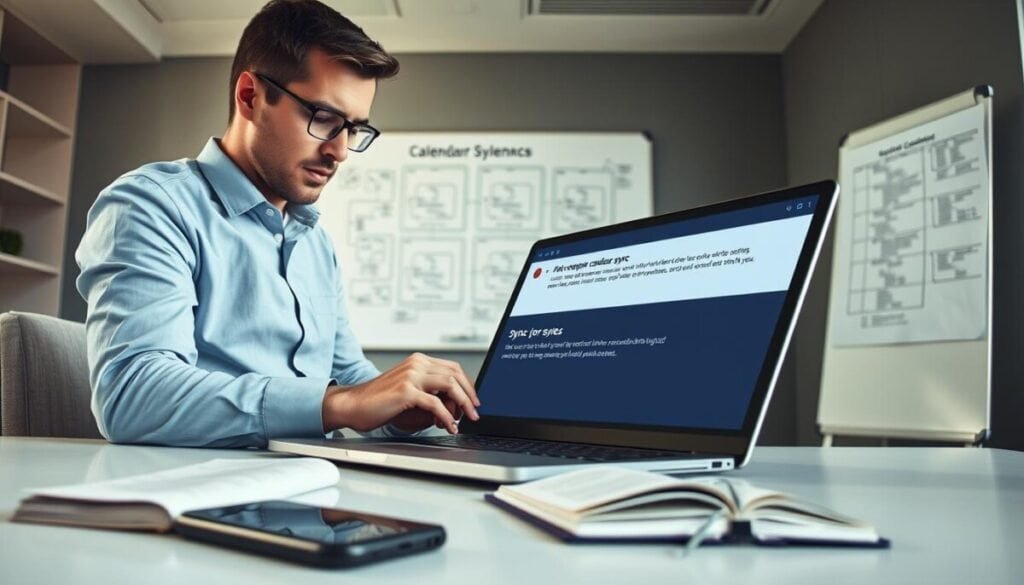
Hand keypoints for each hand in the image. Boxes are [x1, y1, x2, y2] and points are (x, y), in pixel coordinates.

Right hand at [322, 353, 479, 434]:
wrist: (352, 405)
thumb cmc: (378, 401)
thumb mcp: (407, 390)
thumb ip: (428, 392)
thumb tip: (453, 405)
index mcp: (418, 361)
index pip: (453, 368)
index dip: (467, 384)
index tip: (474, 400)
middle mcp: (416, 364)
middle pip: (455, 374)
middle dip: (469, 395)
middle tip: (475, 412)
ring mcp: (411, 376)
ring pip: (449, 385)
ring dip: (463, 404)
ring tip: (466, 419)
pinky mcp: (406, 391)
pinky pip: (435, 403)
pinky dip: (446, 416)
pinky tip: (448, 426)